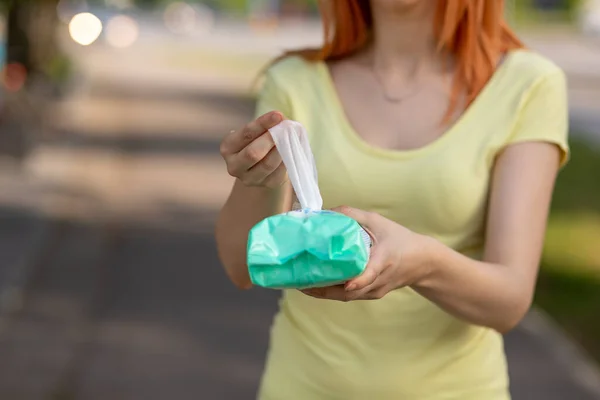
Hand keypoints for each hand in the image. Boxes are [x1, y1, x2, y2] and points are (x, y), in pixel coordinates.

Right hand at [220, 111, 287, 187]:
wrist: (261, 167)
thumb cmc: (258, 142)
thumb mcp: (257, 132)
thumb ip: (267, 125)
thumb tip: (282, 120)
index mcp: (228, 147)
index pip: (246, 134)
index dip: (262, 124)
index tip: (277, 115)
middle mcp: (234, 166)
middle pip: (253, 153)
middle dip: (271, 139)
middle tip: (285, 129)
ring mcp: (249, 179)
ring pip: (268, 164)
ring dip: (281, 149)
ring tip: (290, 138)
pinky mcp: (266, 185)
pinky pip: (279, 172)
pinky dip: (287, 159)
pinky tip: (291, 150)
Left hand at [302, 206, 432, 301]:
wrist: (423, 261)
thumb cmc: (399, 238)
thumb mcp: (378, 221)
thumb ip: (352, 215)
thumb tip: (325, 212)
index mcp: (384, 260)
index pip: (371, 274)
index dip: (359, 281)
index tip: (348, 285)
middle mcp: (379, 280)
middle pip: (351, 292)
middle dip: (324, 290)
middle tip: (300, 281)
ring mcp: (376, 291)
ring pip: (347, 297)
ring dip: (324, 293)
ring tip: (301, 284)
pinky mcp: (373, 295)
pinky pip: (350, 297)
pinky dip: (332, 292)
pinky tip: (316, 285)